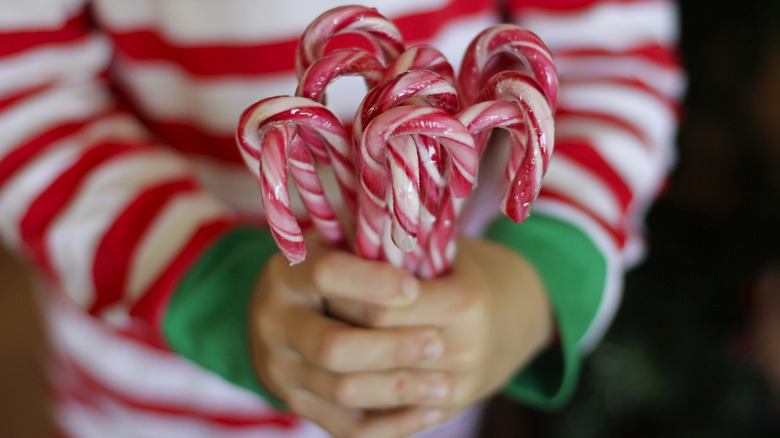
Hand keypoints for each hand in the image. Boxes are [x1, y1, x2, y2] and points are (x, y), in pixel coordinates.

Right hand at [249, 236, 452, 437]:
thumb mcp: (345, 242)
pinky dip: (394, 424)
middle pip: (334, 348)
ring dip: (400, 389)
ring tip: (447, 383)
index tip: (413, 286)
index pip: (326, 275)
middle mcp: (273, 324)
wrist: (287, 314)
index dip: (371, 282)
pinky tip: (430, 409)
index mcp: (285, 273)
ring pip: (345, 392)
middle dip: (392, 348)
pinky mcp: (300, 407)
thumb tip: (412, 220)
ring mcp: (282, 371)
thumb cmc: (340, 268)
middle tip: (438, 342)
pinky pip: (349, 428)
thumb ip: (371, 237)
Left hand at [327, 237, 553, 422]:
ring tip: (316, 340)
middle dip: (333, 328)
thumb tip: (334, 229)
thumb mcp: (440, 245)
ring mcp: (457, 388)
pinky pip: (383, 425)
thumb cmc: (467, 268)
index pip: (379, 309)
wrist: (520, 313)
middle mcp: (464, 350)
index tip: (323, 279)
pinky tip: (332, 379)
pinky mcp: (447, 412)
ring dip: (333, 368)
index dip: (343, 295)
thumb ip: (395, 240)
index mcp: (465, 302)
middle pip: (371, 349)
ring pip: (369, 392)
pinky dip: (351, 403)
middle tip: (316, 310)